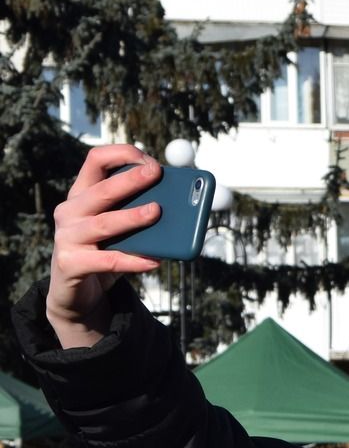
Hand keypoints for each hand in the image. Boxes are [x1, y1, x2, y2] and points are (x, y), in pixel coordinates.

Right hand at [47, 144, 164, 350]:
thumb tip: (181, 208)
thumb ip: (138, 213)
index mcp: (82, 194)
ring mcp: (67, 237)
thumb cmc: (102, 252)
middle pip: (102, 190)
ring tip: (157, 212)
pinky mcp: (70, 263)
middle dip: (131, 180)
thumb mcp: (119, 229)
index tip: (150, 160)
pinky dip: (133, 261)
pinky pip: (107, 261)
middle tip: (157, 173)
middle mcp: (70, 211)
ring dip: (132, 217)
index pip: (95, 160)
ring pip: (104, 224)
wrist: (75, 292)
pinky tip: (154, 261)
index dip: (122, 155)